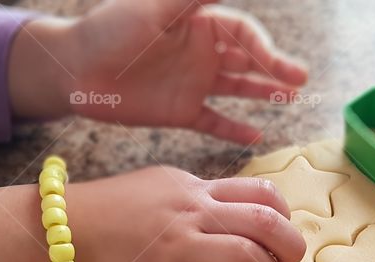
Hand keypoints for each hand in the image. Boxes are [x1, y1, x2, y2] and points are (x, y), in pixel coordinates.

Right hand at [0, 168, 305, 261]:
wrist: (65, 231)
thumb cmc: (112, 208)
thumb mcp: (161, 184)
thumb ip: (200, 194)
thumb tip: (238, 211)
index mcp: (195, 187)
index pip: (261, 193)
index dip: (284, 214)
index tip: (282, 230)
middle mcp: (193, 213)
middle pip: (266, 222)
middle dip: (291, 245)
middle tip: (290, 261)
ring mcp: (180, 248)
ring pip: (249, 258)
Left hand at [9, 0, 307, 143]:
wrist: (74, 69)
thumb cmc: (109, 30)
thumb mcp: (152, 8)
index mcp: (197, 25)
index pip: (242, 34)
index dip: (263, 47)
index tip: (278, 64)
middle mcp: (200, 53)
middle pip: (248, 60)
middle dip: (275, 69)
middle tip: (300, 81)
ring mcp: (193, 83)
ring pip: (238, 88)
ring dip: (264, 93)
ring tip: (290, 99)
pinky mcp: (180, 111)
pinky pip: (214, 122)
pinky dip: (234, 129)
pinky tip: (256, 135)